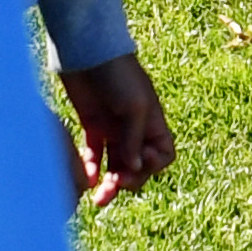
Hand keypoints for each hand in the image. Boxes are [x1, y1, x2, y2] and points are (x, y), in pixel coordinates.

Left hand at [60, 53, 174, 209]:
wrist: (88, 51)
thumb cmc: (118, 74)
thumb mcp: (133, 105)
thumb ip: (134, 138)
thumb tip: (134, 169)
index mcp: (153, 122)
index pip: (164, 154)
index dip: (154, 165)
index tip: (139, 161)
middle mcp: (135, 128)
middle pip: (138, 165)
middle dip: (130, 180)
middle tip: (116, 185)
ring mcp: (113, 128)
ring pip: (116, 165)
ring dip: (110, 183)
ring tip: (98, 199)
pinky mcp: (92, 126)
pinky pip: (94, 156)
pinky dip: (92, 169)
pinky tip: (87, 179)